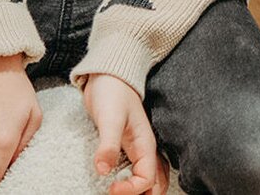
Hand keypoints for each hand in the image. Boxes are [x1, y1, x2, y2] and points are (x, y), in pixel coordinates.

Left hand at [82, 73, 167, 194]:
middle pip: (156, 184)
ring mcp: (139, 149)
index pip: (146, 179)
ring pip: (151, 179)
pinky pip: (139, 171)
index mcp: (146, 145)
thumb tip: (103, 170)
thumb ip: (108, 144)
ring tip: (124, 193)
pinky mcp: (129, 147)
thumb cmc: (112, 93)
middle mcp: (146, 150)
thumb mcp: (110, 118)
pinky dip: (135, 183)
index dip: (130, 190)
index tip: (109, 189)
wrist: (109, 76)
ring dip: (143, 192)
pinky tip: (121, 184)